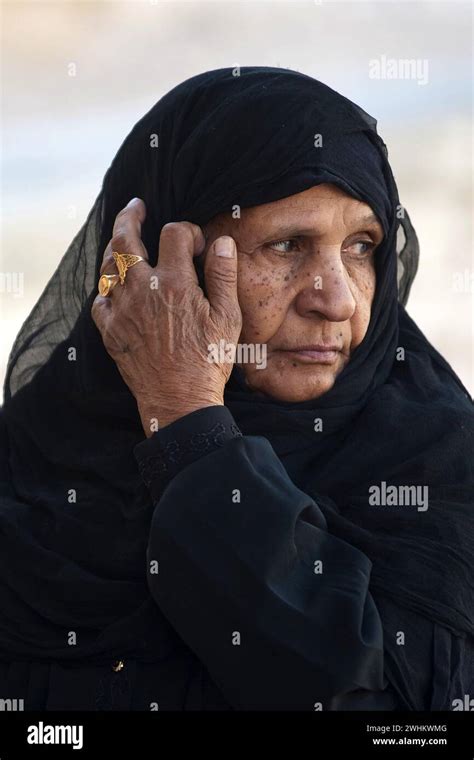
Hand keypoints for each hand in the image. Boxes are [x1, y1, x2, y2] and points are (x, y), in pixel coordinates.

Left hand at [91, 198, 241, 434]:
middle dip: (129, 216)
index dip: (187, 231)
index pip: (173, 233)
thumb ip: (223, 275)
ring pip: (107, 266)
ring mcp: (122, 310)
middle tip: (135, 206)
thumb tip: (220, 242)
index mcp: (174, 283)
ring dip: (115, 249)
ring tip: (123, 242)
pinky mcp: (111, 331)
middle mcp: (142, 291)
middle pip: (124, 238)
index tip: (197, 244)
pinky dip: (107, 288)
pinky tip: (117, 289)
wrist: (180, 400)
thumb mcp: (228, 318)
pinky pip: (99, 300)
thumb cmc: (209, 361)